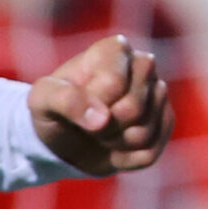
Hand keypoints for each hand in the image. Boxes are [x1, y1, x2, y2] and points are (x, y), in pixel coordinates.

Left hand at [27, 35, 173, 174]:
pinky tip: (114, 147)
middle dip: (103, 127)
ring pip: (143, 133)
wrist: (64, 136)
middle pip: (133, 108)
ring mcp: (159, 94)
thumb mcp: (41, 100)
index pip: (113, 83)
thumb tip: (102, 119)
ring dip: (113, 143)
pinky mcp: (165, 123)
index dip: (89, 105)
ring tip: (101, 134)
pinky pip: (150, 153)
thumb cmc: (53, 109)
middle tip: (88, 124)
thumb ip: (66, 101)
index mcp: (115, 49)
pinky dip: (124, 159)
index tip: (73, 105)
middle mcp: (144, 66)